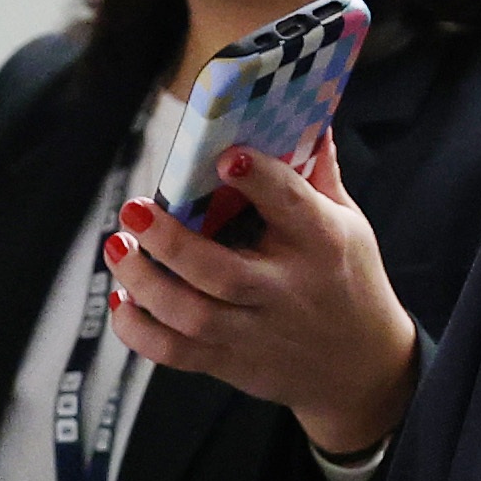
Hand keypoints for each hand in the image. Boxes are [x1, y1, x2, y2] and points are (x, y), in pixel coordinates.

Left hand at [108, 141, 421, 464]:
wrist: (362, 367)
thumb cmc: (349, 279)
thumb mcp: (349, 224)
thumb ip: (318, 173)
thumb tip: (305, 113)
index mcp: (322, 244)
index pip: (291, 205)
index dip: (258, 179)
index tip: (225, 156)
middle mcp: (286, 291)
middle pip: (221, 273)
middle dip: (170, 241)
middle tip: (133, 210)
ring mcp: (257, 331)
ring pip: (191, 316)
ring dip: (144, 283)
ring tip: (118, 246)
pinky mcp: (232, 361)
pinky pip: (176, 354)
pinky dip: (140, 331)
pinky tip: (123, 300)